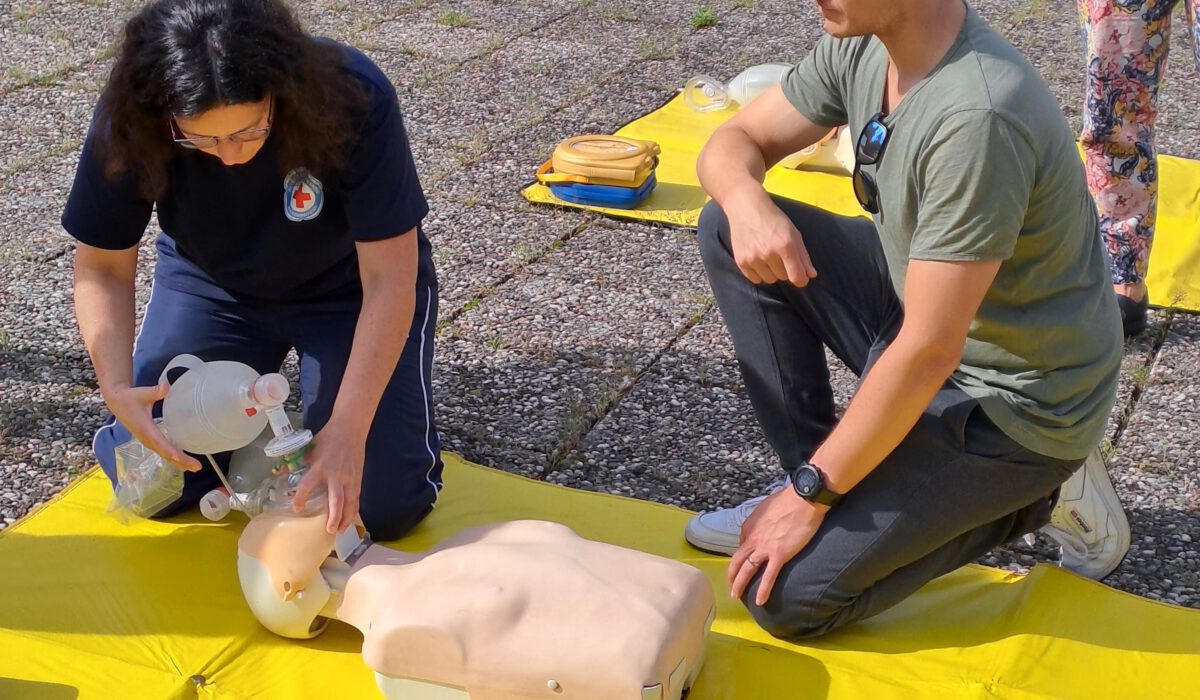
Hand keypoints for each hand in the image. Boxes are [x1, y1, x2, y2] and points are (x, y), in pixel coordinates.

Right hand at [102, 381, 200, 471]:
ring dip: (177, 461)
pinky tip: (181, 459)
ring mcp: (147, 440)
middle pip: (165, 453)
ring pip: (163, 454)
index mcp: (146, 428)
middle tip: (197, 467)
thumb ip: (155, 391)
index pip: (161, 444)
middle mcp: (146, 437)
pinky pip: (161, 450)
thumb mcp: (142, 393)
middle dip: (180, 461)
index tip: (184, 459)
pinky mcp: (148, 439)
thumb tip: (165, 387)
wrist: (117, 402)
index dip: (173, 453)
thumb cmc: (130, 397)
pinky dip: (172, 456)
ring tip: (192, 466)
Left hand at [292, 420, 365, 533]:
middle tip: (329, 530)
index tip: (297, 507)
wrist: (351, 428)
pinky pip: (356, 498)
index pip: (308, 484)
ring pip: (349, 502)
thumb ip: (296, 461)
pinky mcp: (358, 478)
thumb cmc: (328, 437)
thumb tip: (277, 472)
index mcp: (320, 466)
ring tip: (339, 531)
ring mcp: (349, 478)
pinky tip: (349, 520)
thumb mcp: (309, 447)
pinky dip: (353, 510)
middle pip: (336, 499)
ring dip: (345, 517)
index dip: (301, 496)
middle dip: (334, 516)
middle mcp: (336, 475)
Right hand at [726, 189, 817, 286]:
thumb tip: (811, 275)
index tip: (801, 277)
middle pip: (783, 278)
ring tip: (767, 256)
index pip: (796, 276)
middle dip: (785, 269)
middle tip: (779, 254)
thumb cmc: (773, 218)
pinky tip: (757, 259)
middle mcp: (769, 253)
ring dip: (771, 272)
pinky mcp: (741, 261)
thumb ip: (803, 255)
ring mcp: (753, 258)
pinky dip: (758, 273)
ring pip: (769, 280)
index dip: (801, 279)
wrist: (745, 207)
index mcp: (785, 245)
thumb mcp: (793, 232)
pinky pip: (755, 279)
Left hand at [728, 487, 827, 605]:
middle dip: (731, 576)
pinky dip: (763, 590)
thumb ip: (761, 520)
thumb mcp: (766, 508)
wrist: (803, 500)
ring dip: (739, 585)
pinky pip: (768, 577)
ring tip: (736, 597)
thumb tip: (763, 526)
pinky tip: (760, 601)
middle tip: (731, 587)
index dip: (741, 558)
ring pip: (746, 571)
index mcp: (749, 527)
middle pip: (736, 561)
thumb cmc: (788, 500)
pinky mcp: (779, 555)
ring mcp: (764, 548)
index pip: (741, 547)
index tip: (744, 565)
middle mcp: (752, 538)